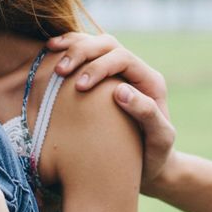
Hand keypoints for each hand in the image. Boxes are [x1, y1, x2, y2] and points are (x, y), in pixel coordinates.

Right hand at [48, 33, 175, 195]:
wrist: (152, 166)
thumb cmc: (156, 156)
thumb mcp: (160, 139)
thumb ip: (147, 113)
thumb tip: (120, 91)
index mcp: (149, 81)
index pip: (123, 58)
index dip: (100, 66)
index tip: (81, 86)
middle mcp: (134, 72)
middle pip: (108, 45)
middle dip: (82, 51)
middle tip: (61, 71)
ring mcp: (118, 73)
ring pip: (95, 45)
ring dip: (73, 46)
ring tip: (50, 51)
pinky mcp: (103, 80)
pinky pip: (86, 56)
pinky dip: (69, 50)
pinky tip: (50, 52)